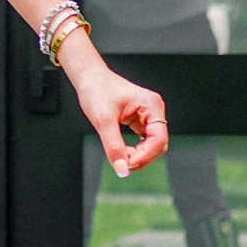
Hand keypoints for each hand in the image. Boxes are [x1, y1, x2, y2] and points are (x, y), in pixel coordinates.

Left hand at [58, 32, 167, 178]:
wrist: (88, 77)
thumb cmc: (96, 89)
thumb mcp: (103, 120)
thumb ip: (113, 146)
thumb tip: (122, 169)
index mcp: (151, 105)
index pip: (159, 139)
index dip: (145, 156)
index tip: (128, 164)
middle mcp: (153, 110)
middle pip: (158, 144)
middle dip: (142, 157)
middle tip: (122, 162)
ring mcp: (148, 115)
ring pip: (151, 145)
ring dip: (138, 154)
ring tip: (120, 156)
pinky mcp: (140, 120)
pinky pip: (143, 141)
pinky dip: (135, 149)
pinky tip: (123, 151)